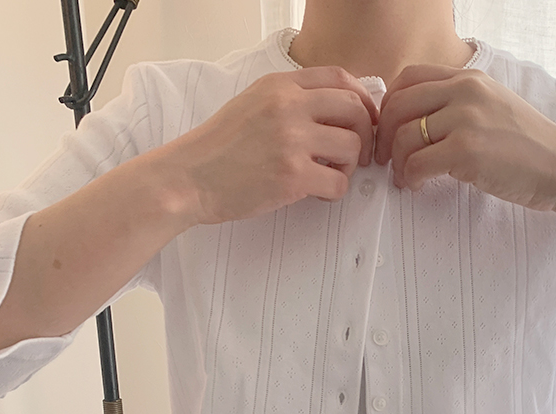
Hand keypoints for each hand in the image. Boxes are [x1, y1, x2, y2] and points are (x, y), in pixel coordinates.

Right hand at [161, 66, 379, 225]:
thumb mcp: (252, 104)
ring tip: (329, 175)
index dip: (363, 99)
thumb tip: (333, 111)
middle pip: (355, 110)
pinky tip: (317, 194)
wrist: (189, 178)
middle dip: (365, 134)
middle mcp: (289, 106)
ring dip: (349, 166)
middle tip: (358, 155)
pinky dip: (335, 192)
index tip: (366, 120)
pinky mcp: (292, 176)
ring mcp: (292, 140)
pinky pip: (338, 183)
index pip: (340, 78)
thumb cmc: (218, 148)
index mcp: (280, 86)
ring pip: (352, 147)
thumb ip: (290, 101)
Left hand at [374, 64, 555, 219]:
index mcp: (469, 78)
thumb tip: (416, 122)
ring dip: (396, 163)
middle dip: (383, 136)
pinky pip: (417, 163)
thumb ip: (457, 107)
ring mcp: (466, 119)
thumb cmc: (528, 148)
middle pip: (399, 105)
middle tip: (385, 159)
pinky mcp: (466, 150)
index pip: (409, 77)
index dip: (389, 105)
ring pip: (404, 136)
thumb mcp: (493, 108)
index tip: (388, 130)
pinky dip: (410, 178)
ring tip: (404, 178)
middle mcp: (465, 92)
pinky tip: (416, 186)